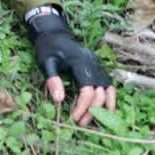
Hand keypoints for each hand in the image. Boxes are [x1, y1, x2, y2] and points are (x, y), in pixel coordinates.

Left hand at [28, 10, 116, 125]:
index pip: (87, 90)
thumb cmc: (48, 48)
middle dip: (92, 110)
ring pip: (109, 89)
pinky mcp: (97, 67)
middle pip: (100, 92)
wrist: (53, 32)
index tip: (74, 118)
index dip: (82, 106)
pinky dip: (108, 97)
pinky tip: (104, 108)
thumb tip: (59, 100)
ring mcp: (97, 65)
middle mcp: (93, 64)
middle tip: (81, 123)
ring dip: (105, 106)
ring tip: (98, 121)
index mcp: (80, 63)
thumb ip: (52, 80)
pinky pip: (108, 84)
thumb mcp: (46, 62)